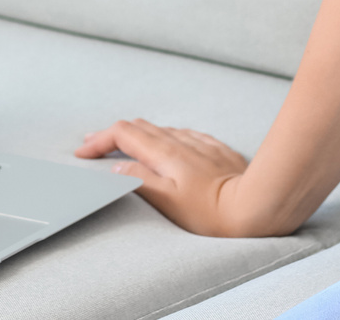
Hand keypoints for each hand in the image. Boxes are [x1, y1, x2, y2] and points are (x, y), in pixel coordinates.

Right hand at [75, 119, 254, 236]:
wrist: (257, 206)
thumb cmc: (212, 212)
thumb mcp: (168, 201)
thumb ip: (139, 180)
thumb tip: (116, 168)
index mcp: (164, 152)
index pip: (122, 134)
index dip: (98, 141)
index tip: (83, 153)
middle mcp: (180, 142)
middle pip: (139, 127)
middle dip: (113, 135)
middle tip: (96, 147)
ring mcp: (200, 143)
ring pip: (162, 130)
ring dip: (139, 136)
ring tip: (127, 146)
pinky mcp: (217, 150)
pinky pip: (186, 135)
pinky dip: (167, 138)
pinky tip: (170, 145)